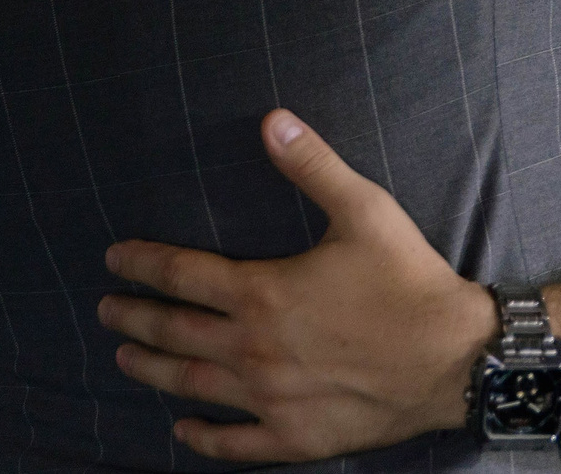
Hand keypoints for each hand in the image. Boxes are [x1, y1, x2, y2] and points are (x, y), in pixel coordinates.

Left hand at [99, 110, 496, 461]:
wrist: (454, 357)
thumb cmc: (408, 280)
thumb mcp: (364, 208)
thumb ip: (311, 164)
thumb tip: (271, 119)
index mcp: (263, 293)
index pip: (181, 275)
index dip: (141, 264)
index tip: (113, 260)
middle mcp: (255, 349)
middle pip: (174, 332)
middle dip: (133, 319)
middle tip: (105, 311)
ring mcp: (271, 400)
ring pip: (192, 386)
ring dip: (152, 371)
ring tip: (125, 360)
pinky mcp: (296, 437)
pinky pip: (235, 444)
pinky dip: (202, 437)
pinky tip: (182, 429)